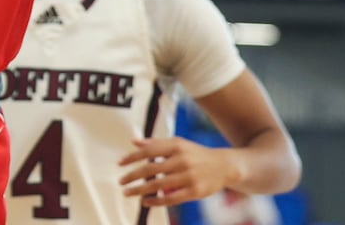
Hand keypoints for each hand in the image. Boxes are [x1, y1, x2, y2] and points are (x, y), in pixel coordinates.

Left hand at [118, 136, 238, 206]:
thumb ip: (156, 143)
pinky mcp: (195, 191)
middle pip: (151, 169)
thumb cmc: (195, 154)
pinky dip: (156, 201)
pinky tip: (145, 202)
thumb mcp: (178, 144)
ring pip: (159, 185)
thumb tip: (133, 141)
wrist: (224, 166)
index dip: (133, 157)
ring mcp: (189, 176)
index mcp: (176, 146)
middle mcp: (182, 160)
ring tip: (128, 193)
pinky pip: (171, 198)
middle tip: (120, 182)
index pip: (149, 150)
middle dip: (133, 176)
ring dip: (140, 190)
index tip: (119, 163)